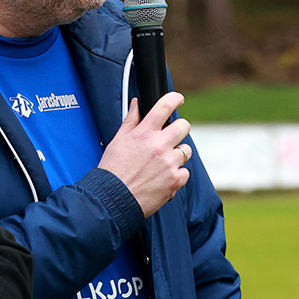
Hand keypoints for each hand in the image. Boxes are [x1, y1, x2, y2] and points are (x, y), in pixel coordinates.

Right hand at [97, 93, 191, 216]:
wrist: (113, 199)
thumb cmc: (113, 171)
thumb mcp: (118, 141)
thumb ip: (131, 121)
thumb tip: (136, 104)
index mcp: (144, 133)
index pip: (164, 107)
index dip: (175, 99)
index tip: (178, 99)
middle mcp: (159, 146)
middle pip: (184, 127)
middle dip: (179, 129)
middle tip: (171, 137)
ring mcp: (169, 163)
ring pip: (186, 150)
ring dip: (177, 154)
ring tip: (162, 163)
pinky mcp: (175, 180)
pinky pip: (185, 172)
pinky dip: (177, 175)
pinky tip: (163, 178)